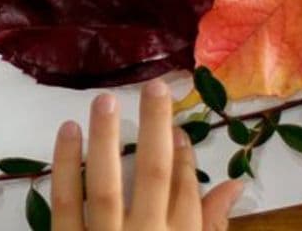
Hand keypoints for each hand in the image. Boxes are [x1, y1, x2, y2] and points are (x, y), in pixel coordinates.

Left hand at [50, 79, 243, 230]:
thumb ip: (211, 225)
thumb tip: (236, 184)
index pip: (187, 195)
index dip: (185, 158)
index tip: (179, 126)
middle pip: (156, 178)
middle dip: (156, 129)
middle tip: (156, 85)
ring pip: (108, 186)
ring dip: (109, 139)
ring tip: (107, 99)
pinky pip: (65, 203)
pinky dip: (66, 165)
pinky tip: (68, 130)